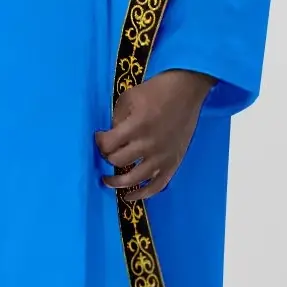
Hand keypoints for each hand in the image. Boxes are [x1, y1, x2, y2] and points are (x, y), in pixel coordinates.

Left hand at [95, 70, 214, 201]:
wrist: (187, 90)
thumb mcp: (128, 97)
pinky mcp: (173, 162)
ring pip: (134, 179)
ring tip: (107, 181)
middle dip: (106, 157)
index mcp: (136, 126)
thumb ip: (116, 119)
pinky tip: (129, 197)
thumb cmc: (156, 90)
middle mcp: (149, 144)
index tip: (99, 138)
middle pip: (117, 161)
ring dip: (117, 182)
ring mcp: (162, 156)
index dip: (99, 142)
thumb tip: (110, 136)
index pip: (108, 145)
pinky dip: (142, 194)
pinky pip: (157, 186)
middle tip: (105, 153)